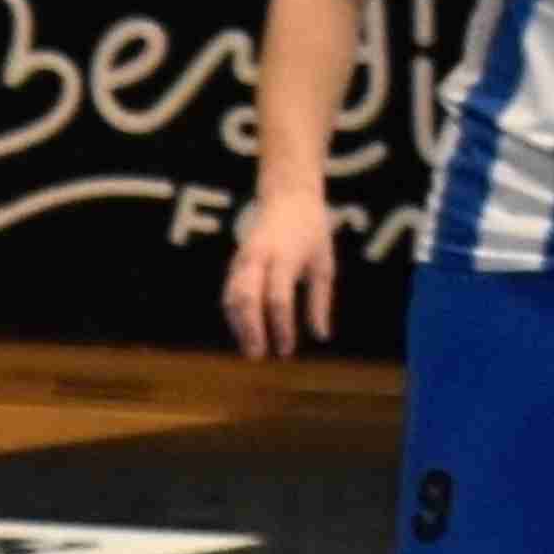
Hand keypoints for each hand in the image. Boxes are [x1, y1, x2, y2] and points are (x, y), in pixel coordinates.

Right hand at [222, 188, 342, 358]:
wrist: (288, 198)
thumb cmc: (312, 233)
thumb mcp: (324, 264)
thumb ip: (320, 301)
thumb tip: (320, 336)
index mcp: (284, 256)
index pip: (278, 299)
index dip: (281, 328)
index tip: (286, 351)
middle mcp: (259, 258)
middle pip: (246, 299)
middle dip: (250, 330)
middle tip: (257, 356)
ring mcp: (242, 260)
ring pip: (231, 298)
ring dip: (238, 326)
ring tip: (250, 349)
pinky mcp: (234, 264)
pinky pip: (228, 294)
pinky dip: (234, 317)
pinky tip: (244, 333)